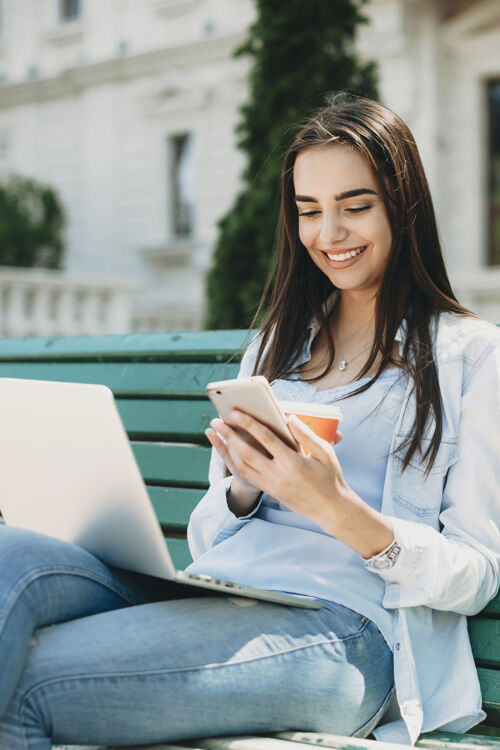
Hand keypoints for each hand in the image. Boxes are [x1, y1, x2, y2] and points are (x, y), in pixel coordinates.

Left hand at [207, 410, 343, 525]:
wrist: (330, 509)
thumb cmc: (330, 478)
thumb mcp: (325, 453)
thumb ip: (306, 435)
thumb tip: (290, 418)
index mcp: (293, 463)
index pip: (266, 439)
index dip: (249, 424)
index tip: (235, 412)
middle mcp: (278, 475)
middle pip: (247, 453)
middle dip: (229, 436)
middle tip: (216, 421)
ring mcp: (271, 486)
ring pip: (242, 466)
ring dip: (227, 449)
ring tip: (217, 434)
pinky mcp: (269, 492)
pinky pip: (246, 476)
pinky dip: (234, 462)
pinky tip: (228, 451)